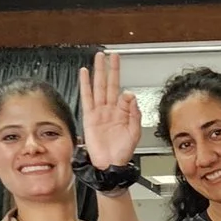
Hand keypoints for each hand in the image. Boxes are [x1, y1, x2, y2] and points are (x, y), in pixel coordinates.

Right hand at [80, 50, 142, 169]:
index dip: (126, 91)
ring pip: (99, 87)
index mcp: (123, 113)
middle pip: (110, 84)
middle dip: (111, 69)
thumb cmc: (123, 152)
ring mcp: (99, 111)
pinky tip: (85, 74)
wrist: (110, 164)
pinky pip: (87, 97)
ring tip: (99, 58)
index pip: (124, 95)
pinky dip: (85, 84)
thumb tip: (130, 96)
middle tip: (111, 55)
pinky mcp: (89, 116)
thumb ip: (134, 113)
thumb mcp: (135, 132)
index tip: (127, 92)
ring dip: (99, 72)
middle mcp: (111, 110)